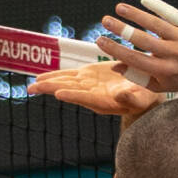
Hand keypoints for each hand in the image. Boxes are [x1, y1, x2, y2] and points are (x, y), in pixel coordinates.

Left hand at [29, 62, 162, 118]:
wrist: (142, 93)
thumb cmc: (146, 98)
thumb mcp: (142, 97)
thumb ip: (131, 97)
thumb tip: (120, 94)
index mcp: (105, 102)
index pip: (86, 98)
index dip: (73, 95)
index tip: (58, 93)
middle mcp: (92, 96)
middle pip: (69, 91)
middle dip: (51, 89)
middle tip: (32, 89)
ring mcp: (88, 86)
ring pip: (65, 83)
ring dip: (48, 83)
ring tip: (31, 85)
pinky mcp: (88, 76)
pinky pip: (68, 76)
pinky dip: (55, 75)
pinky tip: (41, 77)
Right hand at [93, 0, 177, 93]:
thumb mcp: (162, 84)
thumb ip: (138, 77)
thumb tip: (115, 66)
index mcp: (164, 70)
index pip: (135, 59)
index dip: (115, 49)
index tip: (100, 40)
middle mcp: (174, 54)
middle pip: (143, 40)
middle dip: (121, 29)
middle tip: (105, 20)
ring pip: (156, 24)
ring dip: (136, 14)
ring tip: (119, 8)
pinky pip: (172, 14)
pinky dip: (157, 6)